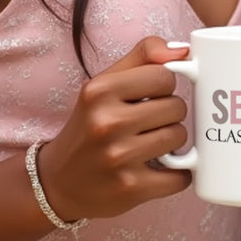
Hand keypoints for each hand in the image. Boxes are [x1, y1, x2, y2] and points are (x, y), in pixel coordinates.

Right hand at [31, 37, 191, 223]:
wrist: (58, 182)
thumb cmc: (90, 125)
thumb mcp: (105, 83)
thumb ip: (143, 56)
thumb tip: (183, 51)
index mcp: (100, 91)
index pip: (164, 76)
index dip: (163, 86)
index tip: (150, 96)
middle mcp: (106, 123)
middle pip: (176, 107)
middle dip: (169, 114)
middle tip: (149, 123)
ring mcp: (118, 158)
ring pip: (179, 137)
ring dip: (173, 142)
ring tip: (151, 144)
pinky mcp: (130, 189)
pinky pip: (180, 177)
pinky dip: (177, 174)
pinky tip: (161, 170)